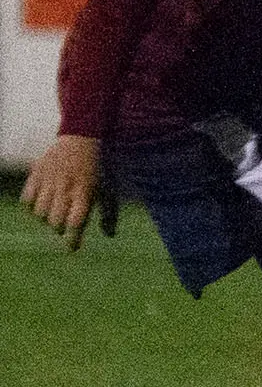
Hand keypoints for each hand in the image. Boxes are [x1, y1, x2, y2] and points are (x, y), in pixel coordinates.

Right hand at [22, 135, 102, 249]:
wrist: (82, 137)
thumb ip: (109, 212)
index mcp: (86, 191)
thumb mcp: (108, 188)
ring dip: (46, 218)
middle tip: (65, 223)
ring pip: (40, 214)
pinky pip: (27, 200)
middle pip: (55, 222)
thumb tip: (110, 235)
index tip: (71, 248)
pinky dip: (33, 206)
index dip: (73, 239)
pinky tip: (42, 201)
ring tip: (55, 211)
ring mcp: (49, 181)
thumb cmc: (99, 167)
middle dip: (60, 229)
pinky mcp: (36, 174)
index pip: (76, 223)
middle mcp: (66, 188)